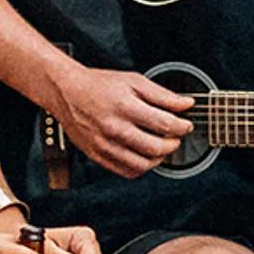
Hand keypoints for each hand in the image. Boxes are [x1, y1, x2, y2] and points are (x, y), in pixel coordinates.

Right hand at [51, 63, 195, 177]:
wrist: (67, 92)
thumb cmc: (98, 85)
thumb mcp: (133, 81)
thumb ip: (162, 95)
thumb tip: (186, 104)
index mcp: (125, 107)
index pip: (164, 124)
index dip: (182, 127)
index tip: (186, 125)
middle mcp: (114, 128)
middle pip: (155, 148)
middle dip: (173, 144)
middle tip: (176, 138)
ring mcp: (105, 145)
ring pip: (142, 165)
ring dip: (159, 159)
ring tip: (161, 149)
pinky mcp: (98, 155)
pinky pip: (126, 171)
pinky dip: (141, 168)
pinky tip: (144, 156)